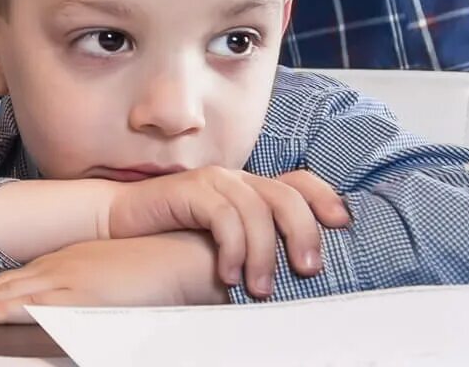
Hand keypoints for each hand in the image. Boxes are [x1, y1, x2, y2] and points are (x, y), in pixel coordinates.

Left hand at [0, 233, 225, 324]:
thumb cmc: (153, 271)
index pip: (3, 284)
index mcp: (58, 269)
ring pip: (2, 295)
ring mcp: (65, 282)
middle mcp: (54, 272)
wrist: (188, 255)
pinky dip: (2, 309)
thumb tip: (62, 310)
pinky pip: (34, 306)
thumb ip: (80, 297)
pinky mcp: (82, 296)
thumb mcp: (106, 283)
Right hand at [105, 167, 349, 297]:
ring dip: (264, 253)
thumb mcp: (223, 243)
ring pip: (258, 210)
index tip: (345, 226)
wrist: (123, 220)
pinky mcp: (191, 189)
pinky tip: (227, 274)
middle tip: (307, 271)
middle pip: (289, 195)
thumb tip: (295, 280)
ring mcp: (215, 181)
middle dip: (305, 233)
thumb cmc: (174, 237)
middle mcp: (239, 180)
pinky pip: (224, 215)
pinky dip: (232, 248)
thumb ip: (254, 248)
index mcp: (251, 189)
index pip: (300, 182)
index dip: (326, 198)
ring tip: (260, 288)